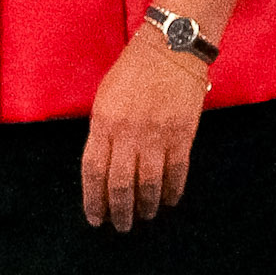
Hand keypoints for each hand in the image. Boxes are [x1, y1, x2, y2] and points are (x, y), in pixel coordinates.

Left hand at [82, 28, 205, 230]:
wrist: (170, 48)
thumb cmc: (133, 71)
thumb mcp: (105, 98)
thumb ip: (102, 132)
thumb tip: (104, 167)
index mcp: (103, 122)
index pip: (93, 171)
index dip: (93, 200)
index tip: (96, 218)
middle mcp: (127, 132)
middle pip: (120, 184)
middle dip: (120, 211)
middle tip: (122, 226)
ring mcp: (156, 134)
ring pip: (148, 183)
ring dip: (146, 206)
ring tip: (144, 216)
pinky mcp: (182, 134)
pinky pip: (176, 171)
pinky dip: (172, 190)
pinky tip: (168, 200)